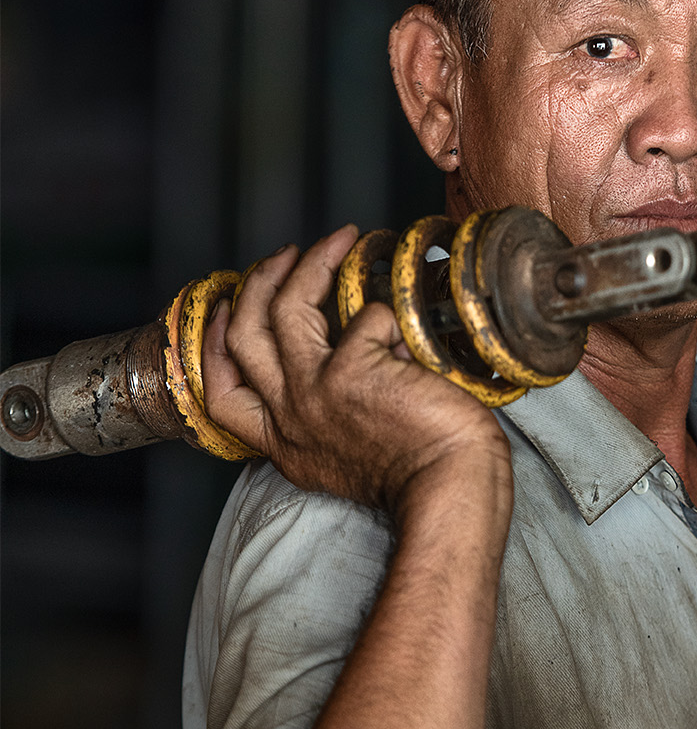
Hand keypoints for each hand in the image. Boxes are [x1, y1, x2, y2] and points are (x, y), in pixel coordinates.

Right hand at [202, 225, 511, 517]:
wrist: (449, 488)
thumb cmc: (420, 473)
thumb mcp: (351, 457)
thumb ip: (333, 413)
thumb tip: (349, 351)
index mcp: (287, 444)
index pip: (223, 393)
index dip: (215, 344)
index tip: (228, 309)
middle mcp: (290, 418)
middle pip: (242, 336)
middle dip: (256, 283)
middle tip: (284, 255)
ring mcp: (314, 394)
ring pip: (284, 309)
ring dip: (309, 264)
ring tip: (339, 240)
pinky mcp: (349, 373)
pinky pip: (367, 317)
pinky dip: (391, 314)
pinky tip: (413, 329)